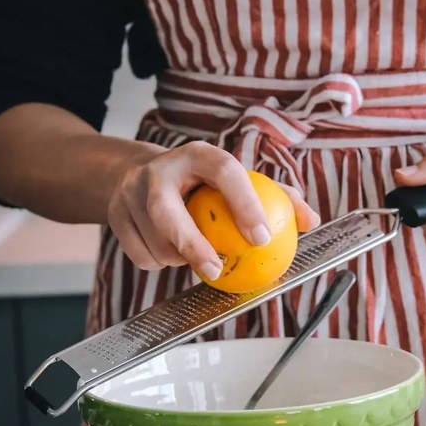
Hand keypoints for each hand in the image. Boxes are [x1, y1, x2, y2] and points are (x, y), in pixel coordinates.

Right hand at [108, 141, 319, 274]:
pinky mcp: (115, 216)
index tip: (262, 238)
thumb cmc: (202, 182)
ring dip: (178, 258)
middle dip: (192, 244)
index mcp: (197, 155)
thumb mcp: (236, 179)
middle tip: (217, 269)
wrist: (137, 174)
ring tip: (197, 256)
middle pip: (167, 211)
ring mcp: (131, 193)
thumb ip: (276, 196)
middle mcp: (159, 170)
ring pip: (154, 240)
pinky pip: (140, 255)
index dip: (244, 204)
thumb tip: (310, 221)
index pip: (225, 172)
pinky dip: (159, 264)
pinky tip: (171, 256)